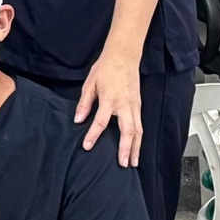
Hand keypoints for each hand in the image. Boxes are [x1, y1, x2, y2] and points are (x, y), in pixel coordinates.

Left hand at [76, 50, 142, 166]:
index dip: (93, 135)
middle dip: (127, 149)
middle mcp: (125, 105)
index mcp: (110, 99)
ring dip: (136, 148)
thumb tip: (78, 119)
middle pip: (128, 131)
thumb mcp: (90, 84)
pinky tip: (137, 148)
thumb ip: (84, 103)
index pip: (101, 121)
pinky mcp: (139, 105)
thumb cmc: (105, 68)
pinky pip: (141, 125)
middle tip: (123, 164)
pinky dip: (139, 139)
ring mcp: (135, 106)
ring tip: (133, 162)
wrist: (124, 56)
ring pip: (139, 131)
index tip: (88, 146)